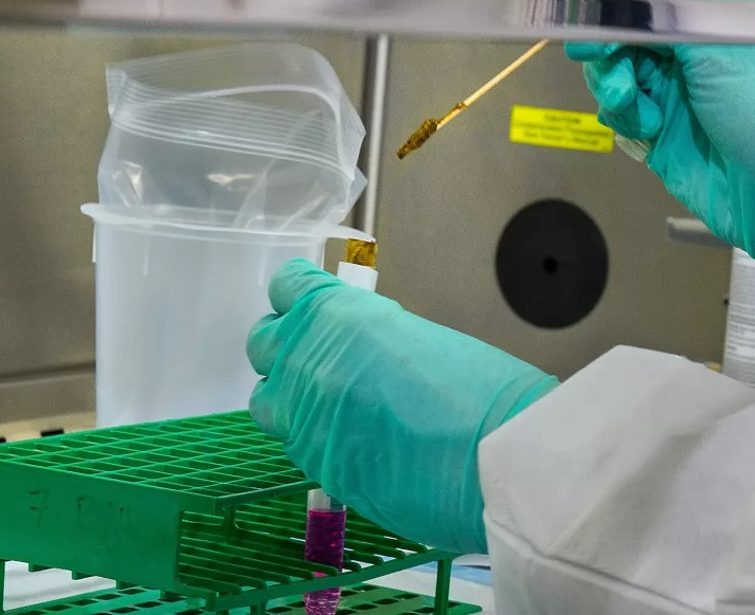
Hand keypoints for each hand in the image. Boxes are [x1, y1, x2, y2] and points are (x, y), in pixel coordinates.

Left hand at [247, 259, 558, 552]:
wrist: (490, 456)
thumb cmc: (477, 389)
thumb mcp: (416, 335)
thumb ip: (368, 337)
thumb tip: (357, 350)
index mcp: (335, 314)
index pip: (287, 287)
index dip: (300, 297)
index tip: (311, 304)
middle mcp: (306, 361)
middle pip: (264, 343)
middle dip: (289, 347)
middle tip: (323, 357)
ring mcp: (303, 418)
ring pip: (267, 401)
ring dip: (290, 397)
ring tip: (331, 404)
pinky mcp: (316, 466)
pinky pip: (296, 443)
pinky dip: (316, 438)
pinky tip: (354, 440)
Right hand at [567, 0, 754, 336]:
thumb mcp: (722, 33)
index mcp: (718, 3)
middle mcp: (695, 41)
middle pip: (624, 20)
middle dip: (606, 36)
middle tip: (599, 54)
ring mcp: (677, 86)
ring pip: (614, 65)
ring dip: (613, 81)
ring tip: (633, 102)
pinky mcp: (662, 128)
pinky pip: (620, 109)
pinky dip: (625, 116)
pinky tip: (649, 129)